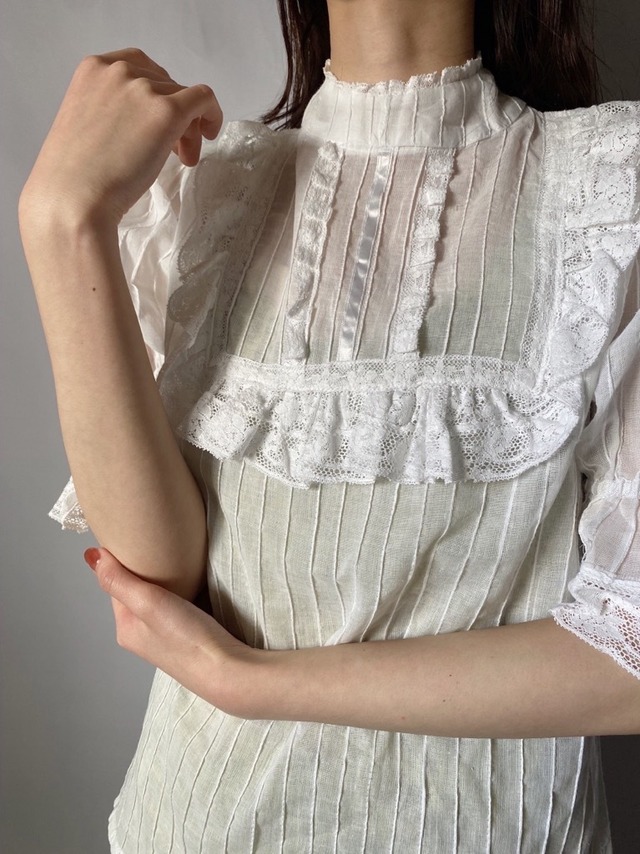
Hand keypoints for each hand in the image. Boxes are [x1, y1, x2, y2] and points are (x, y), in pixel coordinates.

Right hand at [20, 48, 221, 226]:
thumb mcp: (87, 121)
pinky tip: (210, 136)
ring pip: (185, 98)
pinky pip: (204, 99)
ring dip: (188, 128)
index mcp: (93, 68)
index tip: (156, 121)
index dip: (156, 94)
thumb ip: (113, 109)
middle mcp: (119, 71)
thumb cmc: (75, 174)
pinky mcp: (167, 112)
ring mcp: (144, 89)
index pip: (139, 69)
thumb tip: (148, 120)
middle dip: (173, 116)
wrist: (75, 198)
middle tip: (174, 151)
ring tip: (182, 160)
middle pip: (165, 85)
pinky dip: (212, 114)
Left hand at [84, 547, 255, 715]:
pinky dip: (180, 592)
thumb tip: (90, 555)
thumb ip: (119, 580)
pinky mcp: (187, 637)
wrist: (228, 671)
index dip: (123, 560)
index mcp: (125, 629)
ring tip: (175, 559)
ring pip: (157, 599)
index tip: (134, 536)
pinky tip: (192, 584)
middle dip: (145, 570)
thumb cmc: (188, 640)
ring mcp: (164, 638)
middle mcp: (141, 635)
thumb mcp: (149, 603)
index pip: (116, 584)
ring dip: (164, 580)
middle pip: (136, 591)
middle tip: (158, 544)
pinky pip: (175, 607)